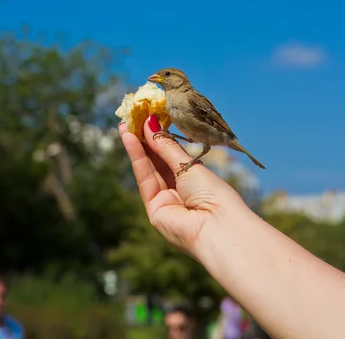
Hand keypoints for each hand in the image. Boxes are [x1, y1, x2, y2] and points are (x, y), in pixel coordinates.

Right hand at [119, 114, 243, 259]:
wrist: (217, 226)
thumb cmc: (213, 193)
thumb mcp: (189, 165)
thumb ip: (167, 146)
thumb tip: (150, 123)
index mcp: (194, 180)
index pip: (172, 156)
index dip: (159, 137)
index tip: (148, 118)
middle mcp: (179, 191)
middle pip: (157, 162)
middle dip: (144, 139)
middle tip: (132, 118)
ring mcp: (165, 201)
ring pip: (148, 168)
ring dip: (136, 146)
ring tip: (126, 124)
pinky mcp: (153, 209)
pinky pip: (144, 178)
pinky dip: (137, 157)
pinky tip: (132, 139)